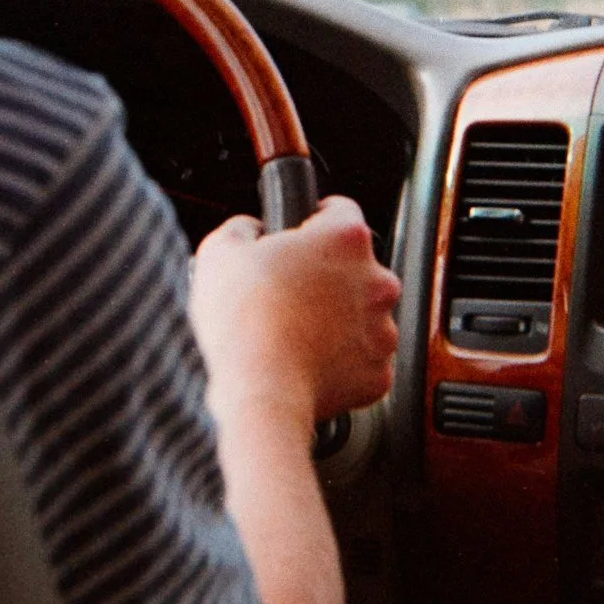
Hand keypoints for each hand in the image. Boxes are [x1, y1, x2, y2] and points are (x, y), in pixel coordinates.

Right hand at [191, 196, 401, 426]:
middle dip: (325, 277)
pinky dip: (340, 362)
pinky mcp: (378, 372)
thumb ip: (244, 227)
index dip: (314, 222)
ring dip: (335, 320)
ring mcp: (382, 328)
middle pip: (354, 268)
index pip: (341, 212)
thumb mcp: (221, 251)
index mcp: (345, 238)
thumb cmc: (242, 322)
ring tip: (293, 333)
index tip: (300, 236)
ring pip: (361, 316)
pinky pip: (361, 360)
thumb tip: (251, 230)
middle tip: (286, 294)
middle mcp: (376, 280)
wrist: (260, 392)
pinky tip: (307, 362)